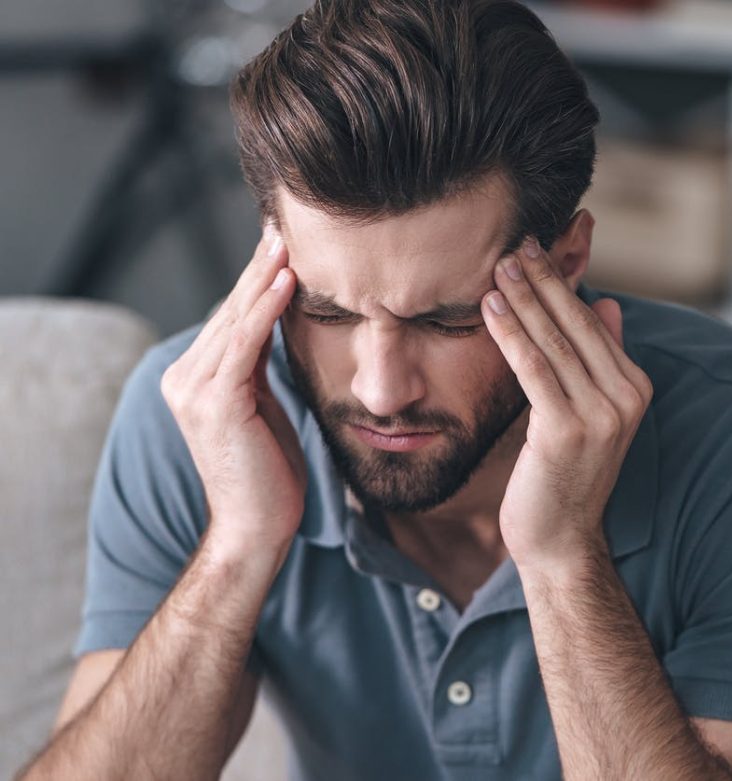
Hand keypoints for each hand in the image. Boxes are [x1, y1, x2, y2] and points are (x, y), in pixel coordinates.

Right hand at [160, 225, 304, 561]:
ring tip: (288, 239)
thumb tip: (280, 325)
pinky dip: (265, 309)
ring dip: (264, 277)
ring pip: (236, 320)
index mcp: (194, 378)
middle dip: (259, 267)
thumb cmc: (269, 472)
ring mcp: (194, 389)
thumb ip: (260, 367)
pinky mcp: (215, 402)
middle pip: (232, 310)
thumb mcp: (264, 406)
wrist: (256, 528)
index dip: (256, 279)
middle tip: (284, 224)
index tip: (280, 241)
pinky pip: (245, 344)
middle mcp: (185, 378)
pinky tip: (286, 280)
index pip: (232, 318)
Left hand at [481, 238, 652, 571]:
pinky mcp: (567, 430)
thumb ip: (601, 358)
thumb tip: (606, 303)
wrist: (560, 540)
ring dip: (523, 298)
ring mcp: (601, 415)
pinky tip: (490, 308)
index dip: (562, 283)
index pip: (593, 322)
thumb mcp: (590, 412)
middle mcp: (625, 397)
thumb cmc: (566, 475)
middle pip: (576, 324)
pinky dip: (511, 334)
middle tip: (515, 242)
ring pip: (554, 341)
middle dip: (543, 280)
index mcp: (634, 387)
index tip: (535, 248)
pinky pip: (535, 369)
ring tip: (499, 264)